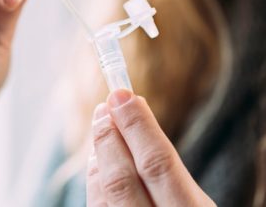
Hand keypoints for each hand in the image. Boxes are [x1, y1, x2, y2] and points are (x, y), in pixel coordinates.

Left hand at [86, 90, 215, 205]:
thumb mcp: (196, 200)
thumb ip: (167, 169)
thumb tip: (128, 119)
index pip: (158, 163)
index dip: (136, 126)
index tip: (122, 95)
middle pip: (121, 180)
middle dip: (109, 138)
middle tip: (104, 106)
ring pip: (103, 194)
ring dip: (100, 156)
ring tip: (102, 126)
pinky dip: (95, 180)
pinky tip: (98, 160)